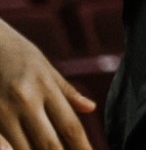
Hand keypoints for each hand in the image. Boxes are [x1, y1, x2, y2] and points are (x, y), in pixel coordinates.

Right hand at [0, 18, 93, 149]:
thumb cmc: (14, 52)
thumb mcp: (43, 67)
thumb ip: (66, 91)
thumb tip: (90, 108)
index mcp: (45, 88)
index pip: (70, 126)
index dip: (83, 147)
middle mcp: (25, 101)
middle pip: (49, 143)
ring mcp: (2, 111)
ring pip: (23, 149)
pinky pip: (1, 142)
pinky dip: (12, 149)